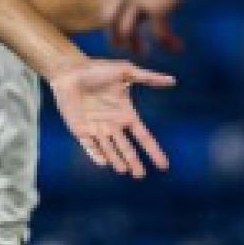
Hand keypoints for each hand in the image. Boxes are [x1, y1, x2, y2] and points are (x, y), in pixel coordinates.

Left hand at [49, 59, 174, 177]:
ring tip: (125, 171)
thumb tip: (172, 80)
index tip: (164, 165)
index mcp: (126, 114)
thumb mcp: (125, 71)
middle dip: (134, 162)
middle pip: (126, 149)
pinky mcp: (80, 130)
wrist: (70, 70)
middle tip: (140, 175)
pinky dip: (96, 154)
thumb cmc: (97, 69)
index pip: (143, 137)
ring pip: (110, 150)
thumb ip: (148, 78)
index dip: (153, 151)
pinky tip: (104, 163)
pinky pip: (90, 146)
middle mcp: (113, 125)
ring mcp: (96, 129)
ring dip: (117, 160)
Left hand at [102, 0, 206, 52]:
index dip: (109, 15)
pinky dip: (168, 43)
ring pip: (126, 31)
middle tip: (122, 46)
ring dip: (134, 45)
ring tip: (143, 52)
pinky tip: (177, 47)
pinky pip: (159, 34)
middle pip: (109, 18)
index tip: (117, 25)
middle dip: (113, 35)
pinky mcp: (157, 8)